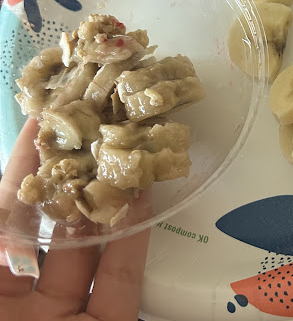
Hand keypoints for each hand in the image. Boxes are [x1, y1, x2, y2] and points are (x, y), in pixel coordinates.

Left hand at [0, 120, 150, 320]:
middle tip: (93, 135)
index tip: (40, 126)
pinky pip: (122, 279)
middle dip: (72, 181)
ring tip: (122, 160)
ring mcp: (69, 314)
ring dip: (108, 205)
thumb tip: (0, 198)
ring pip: (92, 250)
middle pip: (53, 228)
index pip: (7, 217)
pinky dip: (133, 240)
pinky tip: (143, 201)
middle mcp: (25, 300)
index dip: (21, 172)